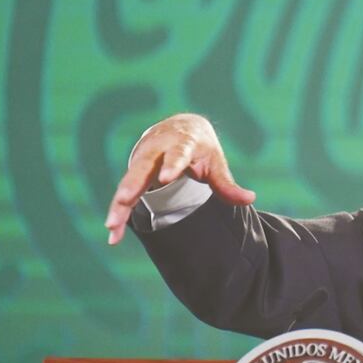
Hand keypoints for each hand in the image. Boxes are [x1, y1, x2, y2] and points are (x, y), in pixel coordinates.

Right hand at [104, 113, 254, 244]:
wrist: (180, 128)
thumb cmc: (200, 147)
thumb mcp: (214, 161)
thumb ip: (227, 183)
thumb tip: (250, 199)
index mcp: (181, 143)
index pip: (177, 153)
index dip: (172, 165)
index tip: (166, 178)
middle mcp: (156, 150)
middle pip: (142, 168)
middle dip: (132, 185)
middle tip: (123, 200)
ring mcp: (142, 161)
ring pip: (128, 182)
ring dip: (118, 205)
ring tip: (111, 226)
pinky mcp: (134, 175)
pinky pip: (123, 194)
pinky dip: (118, 213)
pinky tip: (113, 234)